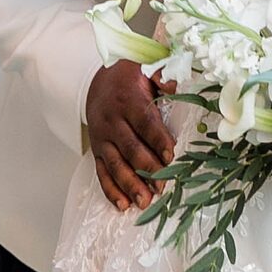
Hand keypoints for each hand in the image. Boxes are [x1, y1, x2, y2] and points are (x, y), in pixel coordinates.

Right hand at [87, 59, 175, 211]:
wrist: (97, 82)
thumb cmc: (130, 77)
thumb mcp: (145, 67)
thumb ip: (161, 74)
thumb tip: (174, 85)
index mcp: (127, 100)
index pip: (144, 122)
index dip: (158, 140)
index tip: (172, 156)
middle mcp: (112, 122)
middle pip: (130, 148)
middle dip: (147, 169)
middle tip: (162, 186)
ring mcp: (102, 139)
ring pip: (115, 165)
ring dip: (130, 185)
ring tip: (145, 202)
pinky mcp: (96, 151)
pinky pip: (101, 173)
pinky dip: (111, 190)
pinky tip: (123, 205)